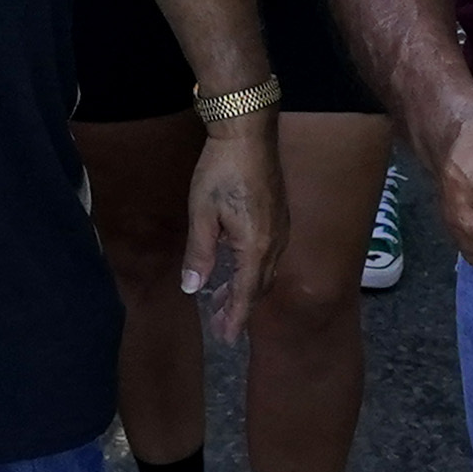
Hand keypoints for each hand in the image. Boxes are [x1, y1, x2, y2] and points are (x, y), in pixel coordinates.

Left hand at [181, 121, 281, 341]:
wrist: (248, 132)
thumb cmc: (221, 170)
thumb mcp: (201, 214)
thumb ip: (199, 254)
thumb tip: (192, 288)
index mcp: (255, 247)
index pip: (246, 294)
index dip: (235, 319)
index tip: (226, 340)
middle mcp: (275, 242)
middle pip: (258, 286)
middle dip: (239, 307)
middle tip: (220, 325)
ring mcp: (280, 228)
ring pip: (265, 270)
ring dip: (246, 288)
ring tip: (224, 300)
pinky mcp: (279, 215)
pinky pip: (268, 254)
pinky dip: (252, 270)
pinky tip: (236, 267)